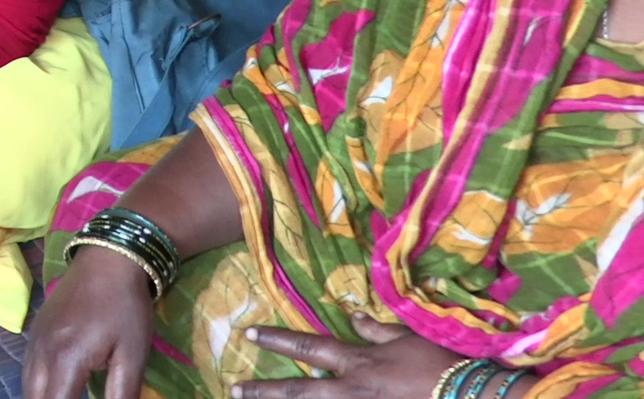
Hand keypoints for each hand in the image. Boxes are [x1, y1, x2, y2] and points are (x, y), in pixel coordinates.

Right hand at [23, 244, 158, 398]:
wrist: (108, 259)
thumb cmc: (125, 307)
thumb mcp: (133, 356)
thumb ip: (121, 395)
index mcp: (65, 361)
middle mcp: (40, 354)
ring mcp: (33, 342)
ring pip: (27, 389)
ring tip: (68, 397)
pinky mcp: (34, 334)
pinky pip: (28, 373)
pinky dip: (39, 390)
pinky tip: (57, 393)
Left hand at [236, 315, 470, 398]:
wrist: (473, 397)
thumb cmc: (443, 365)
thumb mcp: (409, 338)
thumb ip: (377, 330)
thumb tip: (355, 316)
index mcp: (359, 363)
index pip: (308, 348)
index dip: (277, 341)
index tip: (248, 335)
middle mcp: (353, 391)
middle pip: (300, 392)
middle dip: (264, 391)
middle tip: (234, 388)